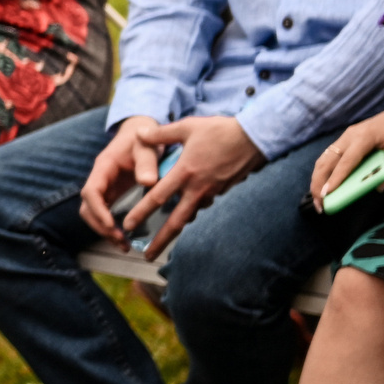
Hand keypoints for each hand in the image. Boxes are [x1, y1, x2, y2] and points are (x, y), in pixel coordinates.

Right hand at [78, 116, 165, 244]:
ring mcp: (103, 187)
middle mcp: (99, 179)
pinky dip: (111, 228)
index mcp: (104, 167)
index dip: (98, 210)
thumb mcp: (147, 146)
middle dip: (101, 227)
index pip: (90, 192)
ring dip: (104, 231)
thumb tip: (147, 182)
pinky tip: (125, 238)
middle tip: (121, 242)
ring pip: (92, 213)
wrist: (140, 133)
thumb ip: (147, 162)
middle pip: (87, 207)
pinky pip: (103, 213)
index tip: (112, 225)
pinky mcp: (111, 194)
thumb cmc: (143, 138)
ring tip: (124, 246)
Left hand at [120, 115, 265, 259]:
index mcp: (185, 172)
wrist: (255, 137)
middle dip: (161, 241)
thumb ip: (161, 133)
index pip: (158, 197)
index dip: (141, 212)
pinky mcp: (223, 192)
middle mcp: (197, 187)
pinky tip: (186, 212)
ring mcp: (212, 192)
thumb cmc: (220, 130)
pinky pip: (204, 205)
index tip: (128, 225)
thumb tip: (139, 133)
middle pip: (176, 221)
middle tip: (147, 256)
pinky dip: (193, 211)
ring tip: (164, 240)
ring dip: (177, 228)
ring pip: (191, 215)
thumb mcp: (187, 127)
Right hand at [309, 89, 383, 205]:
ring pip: (323, 158)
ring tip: (317, 198)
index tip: (326, 195)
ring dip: (317, 178)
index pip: (346, 161)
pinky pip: (328, 157)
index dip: (335, 179)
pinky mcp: (344, 140)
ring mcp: (345, 137)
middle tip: (319, 204)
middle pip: (327, 160)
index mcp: (364, 137)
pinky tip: (322, 185)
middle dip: (319, 183)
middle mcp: (349, 136)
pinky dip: (322, 172)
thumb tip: (379, 187)